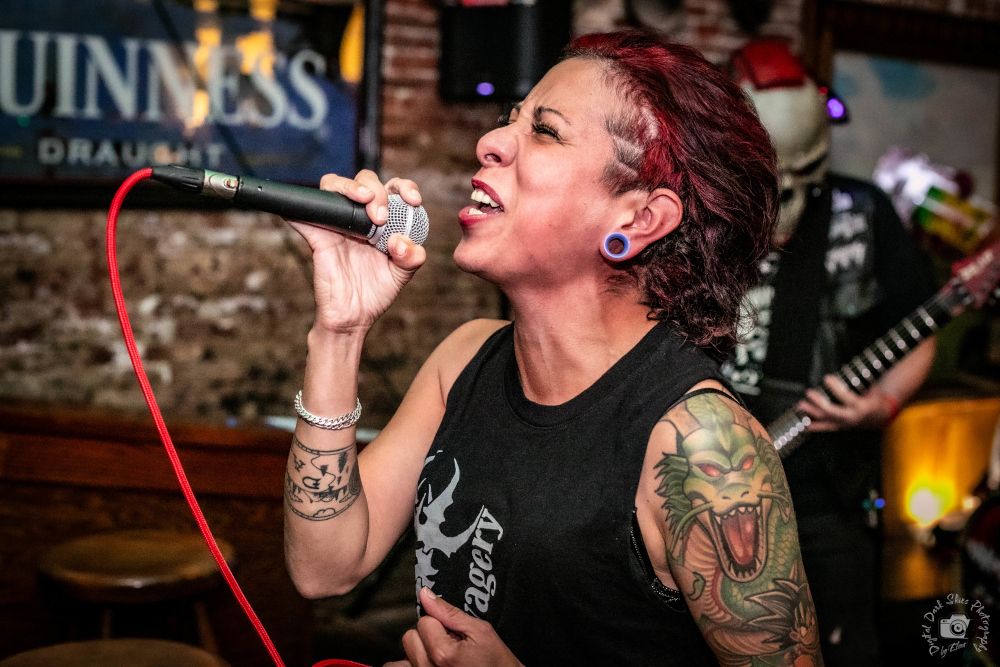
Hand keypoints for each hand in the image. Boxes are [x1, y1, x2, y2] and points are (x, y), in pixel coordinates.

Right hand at [287, 170, 425, 334]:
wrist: (353, 316)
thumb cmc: (375, 292)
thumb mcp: (402, 275)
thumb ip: (411, 258)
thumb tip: (401, 241)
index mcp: (383, 221)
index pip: (393, 189)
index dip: (404, 187)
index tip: (413, 200)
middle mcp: (360, 217)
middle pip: (364, 181)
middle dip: (377, 191)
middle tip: (381, 217)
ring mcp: (337, 224)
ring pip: (333, 185)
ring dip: (349, 186)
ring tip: (364, 201)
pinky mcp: (317, 236)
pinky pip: (303, 215)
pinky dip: (301, 207)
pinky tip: (309, 210)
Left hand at [392, 587, 521, 666]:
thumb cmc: (497, 663)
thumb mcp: (480, 632)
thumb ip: (449, 613)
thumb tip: (425, 594)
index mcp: (442, 653)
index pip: (424, 621)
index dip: (441, 622)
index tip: (454, 631)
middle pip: (410, 638)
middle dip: (428, 636)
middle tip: (448, 643)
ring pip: (404, 656)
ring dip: (418, 652)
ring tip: (437, 656)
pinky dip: (409, 664)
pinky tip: (426, 663)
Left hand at [797, 374, 895, 431]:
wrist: (880, 417)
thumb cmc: (875, 400)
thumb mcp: (874, 390)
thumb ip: (862, 382)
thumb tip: (851, 369)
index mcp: (862, 406)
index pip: (846, 397)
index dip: (836, 388)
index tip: (827, 378)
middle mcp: (852, 417)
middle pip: (832, 412)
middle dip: (819, 402)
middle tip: (809, 392)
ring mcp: (845, 424)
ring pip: (826, 420)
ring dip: (812, 412)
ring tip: (801, 405)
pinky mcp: (840, 427)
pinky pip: (825, 428)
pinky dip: (814, 426)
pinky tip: (804, 423)